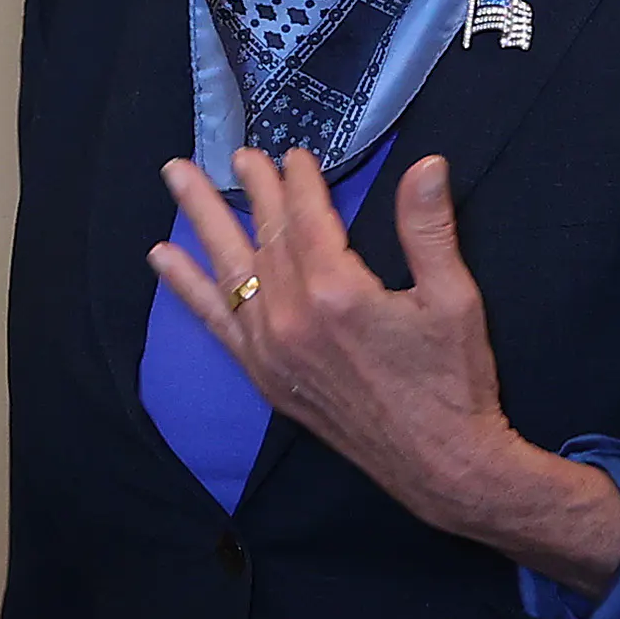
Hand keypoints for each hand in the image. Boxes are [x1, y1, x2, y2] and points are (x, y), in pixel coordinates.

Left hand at [150, 149, 619, 592]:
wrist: (440, 465)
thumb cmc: (453, 381)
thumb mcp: (454, 298)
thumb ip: (429, 228)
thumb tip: (427, 164)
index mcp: (336, 292)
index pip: (307, 218)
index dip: (300, 181)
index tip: (295, 154)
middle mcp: (291, 319)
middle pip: (265, 236)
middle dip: (251, 190)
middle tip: (237, 153)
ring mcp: (271, 351)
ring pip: (230, 270)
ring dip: (203, 220)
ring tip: (179, 179)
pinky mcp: (265, 378)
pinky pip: (216, 323)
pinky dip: (188, 287)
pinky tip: (165, 260)